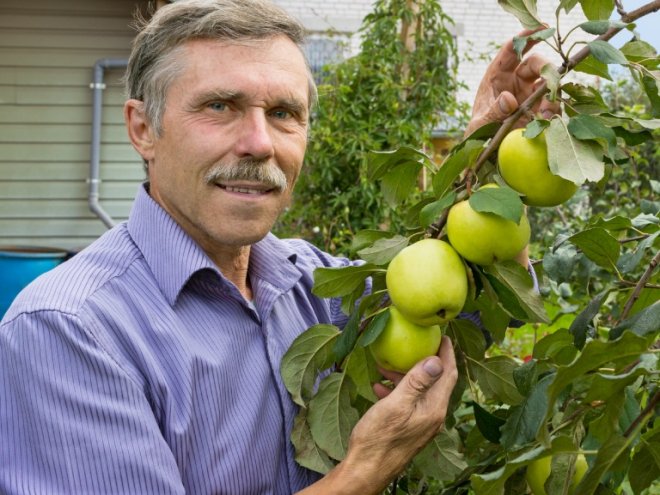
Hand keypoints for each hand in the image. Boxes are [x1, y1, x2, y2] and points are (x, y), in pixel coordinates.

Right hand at [320, 336, 457, 493]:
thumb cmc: (379, 438)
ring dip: (406, 375)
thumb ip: (417, 382)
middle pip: (435, 381)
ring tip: (386, 366)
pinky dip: (397, 390)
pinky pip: (408, 402)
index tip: (443, 335)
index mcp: (434, 408)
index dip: (447, 353)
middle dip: (424, 360)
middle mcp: (432, 415)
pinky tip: (380, 386)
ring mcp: (421, 423)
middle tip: (414, 343)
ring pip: (419, 391)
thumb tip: (436, 359)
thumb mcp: (396, 404)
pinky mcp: (409, 428)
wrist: (366, 469)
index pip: (448, 374)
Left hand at [465, 29, 560, 135]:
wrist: (486, 155)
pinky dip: (553, 110)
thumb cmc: (477, 135)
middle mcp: (515, 81)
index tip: (540, 28)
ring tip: (544, 113)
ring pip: (548, 83)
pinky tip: (546, 121)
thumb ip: (493, 112)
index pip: (511, 50)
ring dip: (551, 94)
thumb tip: (508, 98)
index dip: (526, 37)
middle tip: (551, 78)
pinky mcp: (540, 110)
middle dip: (546, 67)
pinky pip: (553, 104)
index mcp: (497, 76)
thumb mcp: (479, 125)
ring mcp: (530, 95)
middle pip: (536, 63)